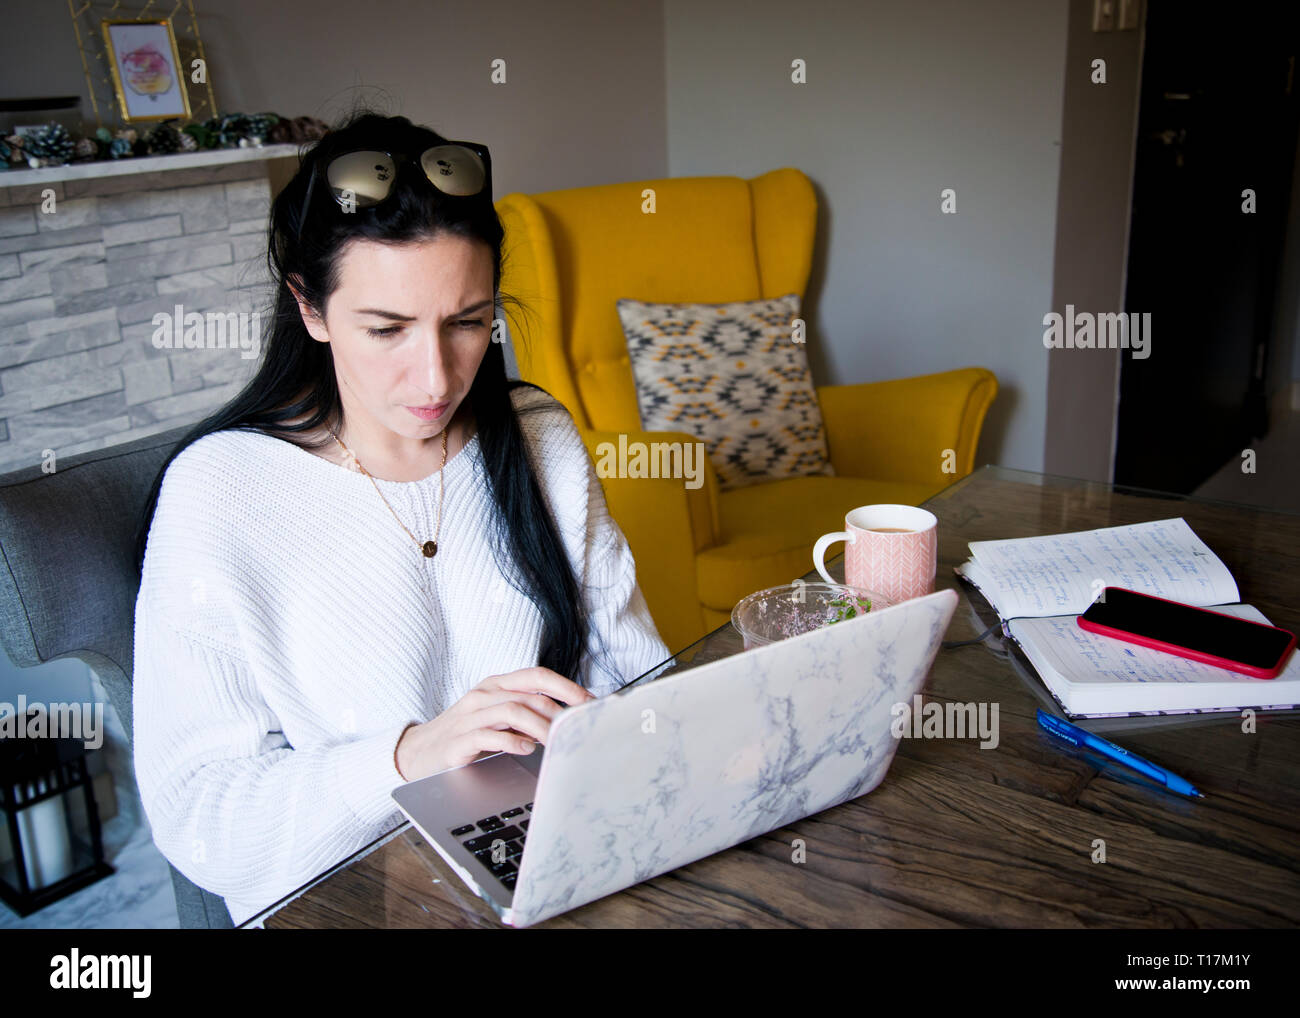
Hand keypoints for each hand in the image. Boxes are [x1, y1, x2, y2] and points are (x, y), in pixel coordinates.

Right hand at [394, 666, 595, 782]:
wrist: (417, 753)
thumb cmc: (464, 734)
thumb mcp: (496, 717)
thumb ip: (525, 713)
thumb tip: (565, 718)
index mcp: (496, 685)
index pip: (536, 676)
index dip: (566, 687)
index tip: (589, 702)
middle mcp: (483, 695)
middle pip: (530, 695)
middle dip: (559, 711)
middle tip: (577, 728)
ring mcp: (469, 716)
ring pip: (513, 711)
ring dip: (540, 727)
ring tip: (556, 741)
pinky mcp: (458, 740)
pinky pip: (489, 736)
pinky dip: (513, 742)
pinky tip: (527, 750)